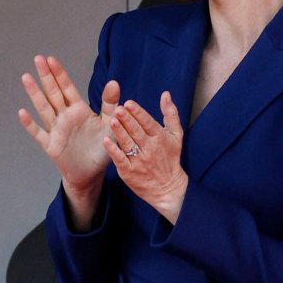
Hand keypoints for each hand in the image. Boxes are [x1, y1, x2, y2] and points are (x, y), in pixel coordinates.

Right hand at [18, 55, 119, 228]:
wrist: (91, 173)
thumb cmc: (100, 148)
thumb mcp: (109, 125)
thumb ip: (110, 104)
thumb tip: (115, 82)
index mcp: (78, 110)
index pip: (68, 88)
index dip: (60, 74)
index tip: (51, 59)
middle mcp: (65, 117)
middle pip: (53, 93)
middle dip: (46, 76)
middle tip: (38, 58)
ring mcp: (56, 130)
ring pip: (44, 108)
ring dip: (35, 94)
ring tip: (26, 77)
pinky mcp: (51, 145)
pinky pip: (39, 133)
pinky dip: (30, 124)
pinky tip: (22, 113)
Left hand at [103, 93, 187, 225]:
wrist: (168, 189)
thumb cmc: (170, 159)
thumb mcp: (176, 135)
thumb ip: (170, 114)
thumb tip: (166, 94)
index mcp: (160, 138)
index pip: (148, 123)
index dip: (138, 113)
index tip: (129, 103)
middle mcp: (150, 149)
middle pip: (137, 132)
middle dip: (127, 120)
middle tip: (117, 109)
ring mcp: (139, 161)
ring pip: (128, 144)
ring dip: (119, 132)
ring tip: (111, 121)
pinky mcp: (130, 172)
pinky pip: (120, 159)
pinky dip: (114, 150)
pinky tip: (106, 141)